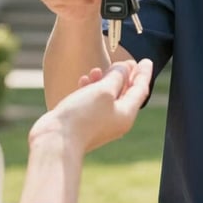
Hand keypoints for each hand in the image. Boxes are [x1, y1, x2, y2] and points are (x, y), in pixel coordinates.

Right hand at [29, 59, 152, 153]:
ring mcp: (99, 123)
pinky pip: (93, 102)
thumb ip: (117, 76)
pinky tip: (84, 80)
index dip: (143, 73)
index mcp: (126, 114)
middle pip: (125, 93)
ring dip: (104, 80)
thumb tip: (124, 69)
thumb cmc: (82, 115)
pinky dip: (91, 89)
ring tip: (96, 69)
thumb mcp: (104, 90)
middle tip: (127, 61)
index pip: (140, 90)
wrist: (56, 142)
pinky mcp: (84, 122)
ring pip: (107, 96)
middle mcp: (115, 120)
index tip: (146, 61)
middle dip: (125, 76)